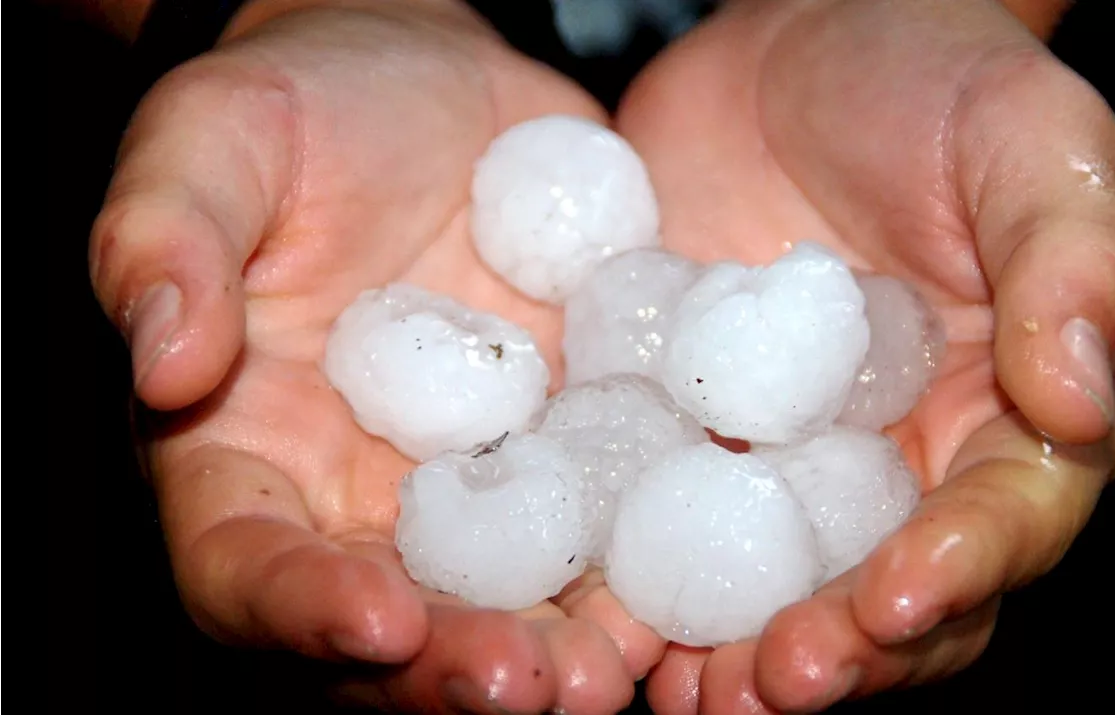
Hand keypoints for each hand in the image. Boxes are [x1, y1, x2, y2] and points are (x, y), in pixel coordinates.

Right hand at [89, 1, 663, 710]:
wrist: (429, 83)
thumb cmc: (297, 107)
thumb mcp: (214, 141)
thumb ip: (167, 241)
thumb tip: (164, 361)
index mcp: (251, 449)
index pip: (245, 560)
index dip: (298, 605)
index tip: (378, 621)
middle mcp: (365, 492)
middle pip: (397, 618)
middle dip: (460, 667)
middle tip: (541, 687)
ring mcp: (481, 477)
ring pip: (513, 593)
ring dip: (567, 642)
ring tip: (627, 665)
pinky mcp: (572, 439)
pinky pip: (610, 513)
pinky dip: (649, 556)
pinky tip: (706, 576)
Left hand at [614, 0, 1114, 710]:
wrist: (798, 40)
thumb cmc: (940, 77)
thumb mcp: (1031, 139)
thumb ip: (1071, 261)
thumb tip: (1079, 398)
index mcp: (1009, 411)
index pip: (1003, 518)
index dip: (960, 569)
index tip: (896, 597)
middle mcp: (901, 459)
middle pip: (888, 590)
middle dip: (840, 648)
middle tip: (773, 679)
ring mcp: (789, 456)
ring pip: (777, 583)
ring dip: (736, 644)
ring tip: (689, 686)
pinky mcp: (691, 430)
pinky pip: (668, 515)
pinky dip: (643, 573)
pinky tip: (604, 609)